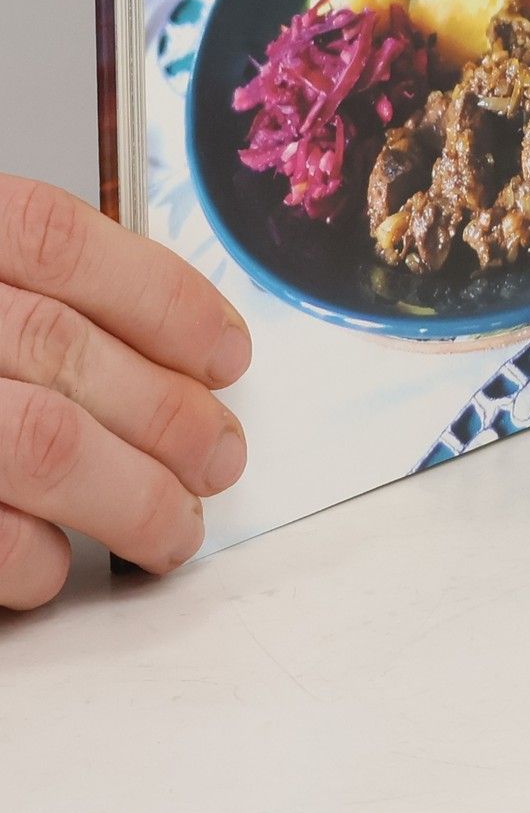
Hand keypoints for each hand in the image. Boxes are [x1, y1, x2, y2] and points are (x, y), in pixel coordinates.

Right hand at [0, 175, 250, 607]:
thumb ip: (21, 289)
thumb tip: (165, 354)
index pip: (65, 245)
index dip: (164, 301)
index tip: (227, 354)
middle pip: (65, 353)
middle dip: (169, 414)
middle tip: (221, 457)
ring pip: (39, 441)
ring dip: (127, 495)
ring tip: (172, 526)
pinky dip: (26, 555)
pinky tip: (55, 567)